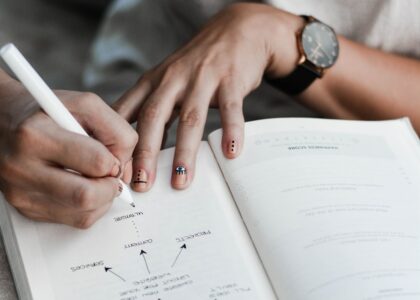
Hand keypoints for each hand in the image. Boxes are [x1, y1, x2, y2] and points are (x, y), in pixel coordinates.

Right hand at [0, 80, 137, 227]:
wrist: (3, 120)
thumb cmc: (44, 110)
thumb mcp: (84, 104)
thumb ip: (115, 129)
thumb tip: (124, 168)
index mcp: (35, 136)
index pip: (96, 162)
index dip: (115, 160)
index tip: (111, 156)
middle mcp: (22, 168)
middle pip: (87, 197)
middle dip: (111, 187)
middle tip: (110, 175)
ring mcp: (21, 193)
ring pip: (83, 215)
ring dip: (103, 199)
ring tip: (96, 178)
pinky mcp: (26, 209)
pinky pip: (73, 221)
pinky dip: (89, 207)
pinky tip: (83, 186)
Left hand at [113, 3, 302, 191]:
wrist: (235, 32)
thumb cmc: (197, 64)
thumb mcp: (165, 80)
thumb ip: (149, 108)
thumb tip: (132, 146)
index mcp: (153, 82)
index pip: (128, 113)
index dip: (118, 143)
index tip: (115, 172)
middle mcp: (173, 79)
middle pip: (154, 117)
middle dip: (146, 153)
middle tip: (142, 184)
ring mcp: (203, 78)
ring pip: (190, 118)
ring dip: (184, 152)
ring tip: (181, 181)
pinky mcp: (231, 80)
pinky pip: (230, 108)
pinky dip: (231, 130)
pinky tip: (230, 152)